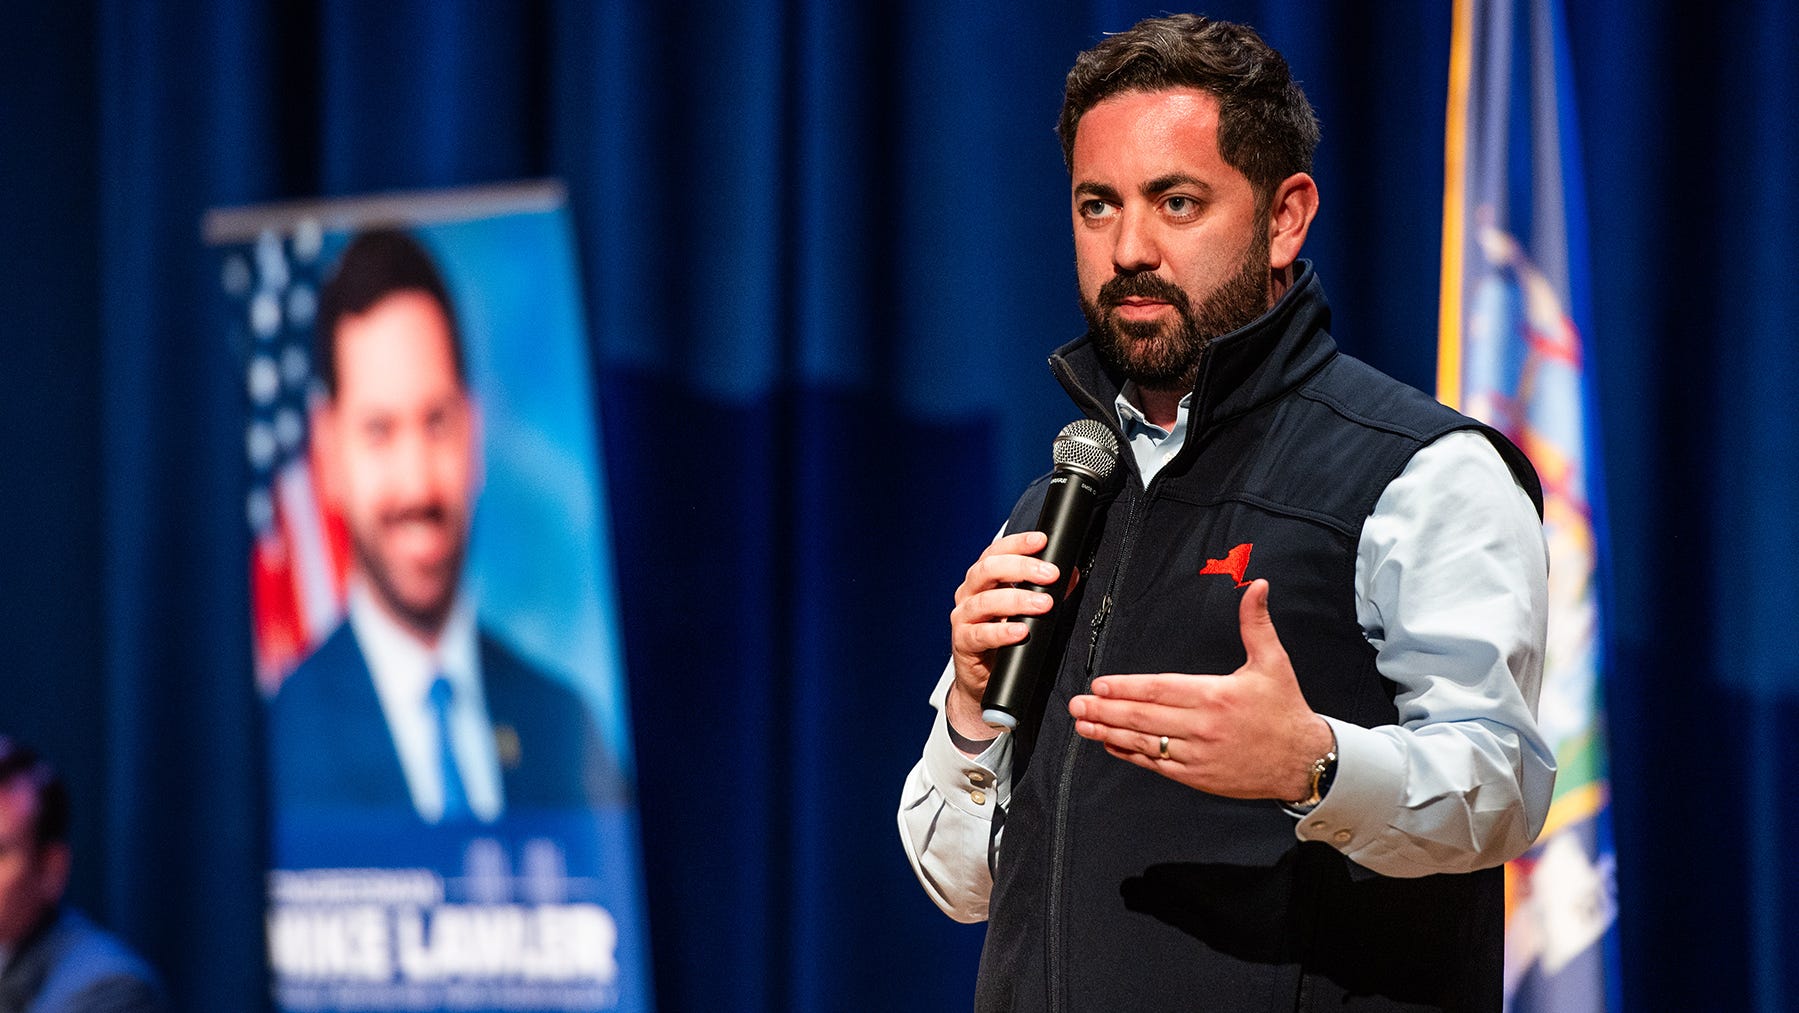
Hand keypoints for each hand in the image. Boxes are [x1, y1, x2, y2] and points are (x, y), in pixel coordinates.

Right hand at [945, 530, 1059, 741]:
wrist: (984, 679)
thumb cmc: (1006, 639)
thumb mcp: (1028, 611)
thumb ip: (1047, 590)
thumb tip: (1071, 573)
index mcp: (983, 580)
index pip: (996, 552)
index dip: (1018, 543)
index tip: (1041, 540)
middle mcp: (969, 594)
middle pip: (987, 570)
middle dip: (1021, 568)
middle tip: (1051, 574)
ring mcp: (963, 618)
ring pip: (984, 601)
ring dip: (1017, 600)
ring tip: (1044, 604)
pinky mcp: (962, 643)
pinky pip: (979, 634)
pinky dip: (1000, 632)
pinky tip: (1020, 631)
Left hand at [1067, 579, 1333, 800]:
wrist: (1304, 761)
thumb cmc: (1285, 710)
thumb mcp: (1273, 662)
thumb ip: (1256, 624)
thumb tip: (1256, 586)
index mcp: (1215, 697)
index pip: (1160, 690)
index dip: (1126, 688)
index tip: (1100, 685)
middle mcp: (1202, 728)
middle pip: (1143, 718)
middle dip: (1105, 711)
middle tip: (1077, 705)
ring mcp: (1197, 756)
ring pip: (1144, 743)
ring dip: (1109, 733)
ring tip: (1084, 724)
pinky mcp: (1197, 777)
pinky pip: (1156, 765)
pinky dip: (1131, 755)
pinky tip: (1111, 745)